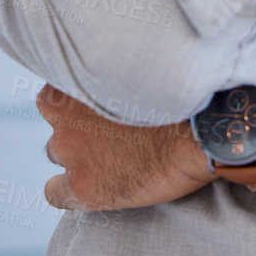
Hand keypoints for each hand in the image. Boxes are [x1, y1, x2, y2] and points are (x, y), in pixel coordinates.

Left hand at [36, 84, 255, 210]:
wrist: (201, 128)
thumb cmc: (180, 89)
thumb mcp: (140, 63)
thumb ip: (115, 66)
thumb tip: (120, 62)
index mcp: (73, 81)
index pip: (56, 91)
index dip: (79, 101)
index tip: (99, 105)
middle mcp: (63, 116)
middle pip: (57, 122)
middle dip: (75, 126)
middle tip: (106, 130)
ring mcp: (71, 152)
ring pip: (58, 154)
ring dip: (77, 155)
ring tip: (108, 157)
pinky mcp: (83, 186)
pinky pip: (55, 193)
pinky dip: (67, 191)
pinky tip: (89, 188)